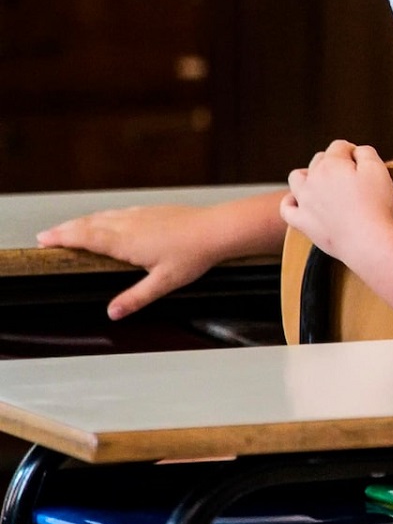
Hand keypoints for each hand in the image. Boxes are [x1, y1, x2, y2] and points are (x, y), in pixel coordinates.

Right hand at [37, 205, 230, 319]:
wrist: (217, 229)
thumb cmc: (193, 255)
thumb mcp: (163, 283)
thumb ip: (136, 298)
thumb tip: (113, 313)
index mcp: (124, 241)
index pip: (84, 237)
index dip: (62, 238)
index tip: (44, 240)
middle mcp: (127, 224)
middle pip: (88, 224)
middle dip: (66, 229)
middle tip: (47, 235)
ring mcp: (139, 215)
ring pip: (103, 216)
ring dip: (83, 222)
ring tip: (70, 228)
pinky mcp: (151, 211)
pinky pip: (119, 212)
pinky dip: (103, 216)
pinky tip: (106, 219)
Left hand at [281, 141, 392, 263]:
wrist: (367, 241)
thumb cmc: (375, 207)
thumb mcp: (378, 170)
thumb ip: (366, 153)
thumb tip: (357, 151)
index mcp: (332, 165)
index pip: (339, 146)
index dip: (353, 151)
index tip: (363, 162)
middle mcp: (313, 179)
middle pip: (319, 160)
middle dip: (334, 162)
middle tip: (351, 175)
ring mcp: (305, 201)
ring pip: (297, 178)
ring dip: (307, 175)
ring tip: (322, 182)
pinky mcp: (303, 222)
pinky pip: (287, 208)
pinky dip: (291, 202)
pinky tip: (299, 201)